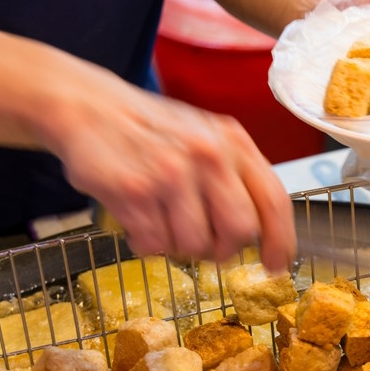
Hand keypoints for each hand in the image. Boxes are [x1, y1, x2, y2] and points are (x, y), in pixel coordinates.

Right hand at [47, 75, 296, 271]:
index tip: (276, 264)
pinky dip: (148, 244)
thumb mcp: (207, 137)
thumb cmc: (152, 130)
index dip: (280, 240)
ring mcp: (172, 174)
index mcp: (233, 142)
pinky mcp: (135, 192)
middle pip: (240, 231)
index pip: (273, 200)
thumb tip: (262, 233)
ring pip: (196, 244)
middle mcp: (209, 156)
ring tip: (164, 222)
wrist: (88, 106)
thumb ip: (237, 176)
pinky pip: (156, 245)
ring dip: (180, 246)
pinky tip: (140, 220)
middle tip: (207, 245)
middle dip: (224, 249)